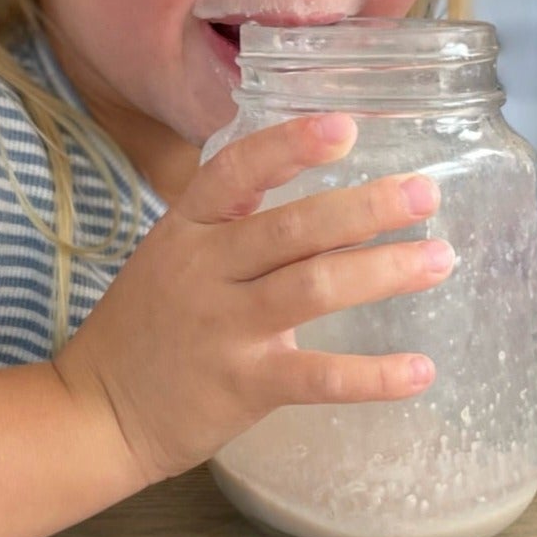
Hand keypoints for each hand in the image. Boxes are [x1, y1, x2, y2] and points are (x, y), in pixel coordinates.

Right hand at [53, 114, 452, 486]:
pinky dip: (373, 375)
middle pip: (292, 227)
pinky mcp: (242, 386)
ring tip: (439, 261)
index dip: (289, 145)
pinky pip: (316, 377)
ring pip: (312, 288)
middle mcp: (204, 269)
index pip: (235, 169)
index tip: (346, 126)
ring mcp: (223, 328)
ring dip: (383, 272)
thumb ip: (237, 226)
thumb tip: (335, 205)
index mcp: (186, 227)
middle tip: (426, 193)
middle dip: (365, 208)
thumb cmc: (148, 324)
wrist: (97, 410)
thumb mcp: (176, 255)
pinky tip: (421, 370)